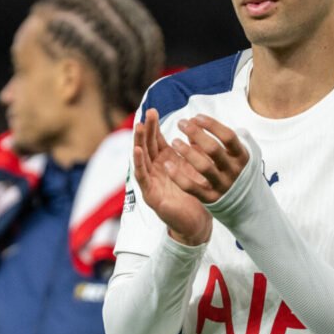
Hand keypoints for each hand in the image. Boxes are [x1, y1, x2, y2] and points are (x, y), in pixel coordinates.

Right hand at [133, 109, 211, 244]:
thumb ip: (193, 152)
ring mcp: (151, 182)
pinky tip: (137, 150)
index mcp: (166, 162)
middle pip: (148, 146)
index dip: (154, 127)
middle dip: (147, 129)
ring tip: (139, 127)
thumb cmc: (195, 195)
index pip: (157, 141)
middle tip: (148, 113)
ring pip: (142, 158)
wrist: (196, 222)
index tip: (153, 111)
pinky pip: (143, 176)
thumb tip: (197, 132)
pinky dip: (139, 163)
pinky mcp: (150, 194)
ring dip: (139, 141)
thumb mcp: (195, 169)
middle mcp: (156, 170)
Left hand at [167, 115, 251, 204]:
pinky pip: (192, 187)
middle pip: (213, 149)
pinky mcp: (210, 198)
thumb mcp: (236, 154)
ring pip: (203, 167)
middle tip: (181, 124)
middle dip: (196, 133)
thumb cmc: (236, 170)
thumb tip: (197, 122)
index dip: (211, 125)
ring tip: (174, 141)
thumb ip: (218, 138)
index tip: (196, 117)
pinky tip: (167, 165)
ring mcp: (222, 185)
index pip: (228, 136)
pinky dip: (178, 176)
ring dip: (187, 152)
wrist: (246, 204)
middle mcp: (233, 170)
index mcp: (241, 156)